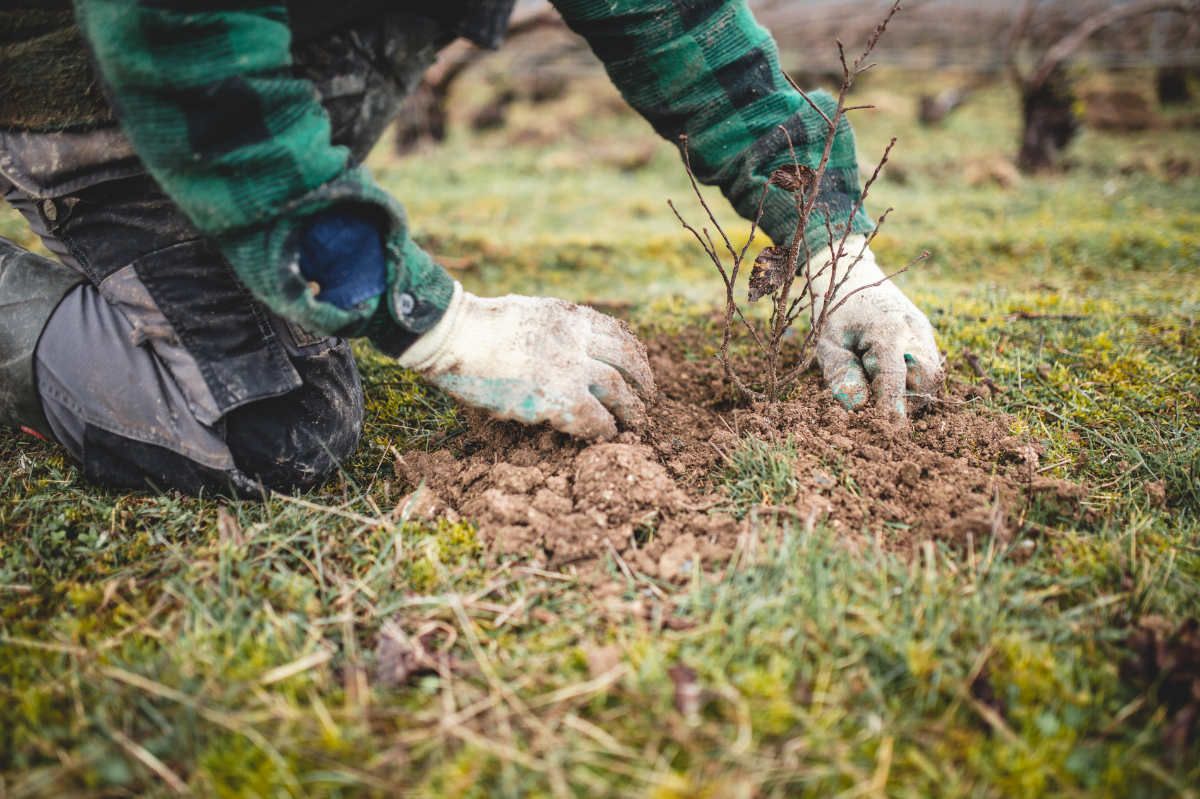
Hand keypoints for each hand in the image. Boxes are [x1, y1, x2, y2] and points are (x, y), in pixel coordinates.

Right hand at [398, 282, 654, 438]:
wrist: (454, 336)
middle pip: (627, 361)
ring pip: (619, 391)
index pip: (617, 334)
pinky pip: (596, 418)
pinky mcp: (558, 399)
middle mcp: (577, 339)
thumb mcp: (526, 312)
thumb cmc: (475, 327)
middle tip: (646, 397)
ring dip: (631, 409)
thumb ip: (551, 329)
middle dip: (642, 381)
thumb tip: (561, 348)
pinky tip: (607, 435)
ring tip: (636, 421)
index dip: (634, 354)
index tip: (639, 367)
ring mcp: (570, 369)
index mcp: (568, 316)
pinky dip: (606, 428)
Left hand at [807, 236, 942, 418]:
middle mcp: (915, 330)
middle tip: (876, 395)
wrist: (854, 275)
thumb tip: (856, 406)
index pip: (895, 378)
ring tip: (878, 378)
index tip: (888, 430)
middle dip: (906, 398)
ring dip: (911, 390)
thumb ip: (839, 373)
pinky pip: (930, 367)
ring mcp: (925, 332)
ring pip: (932, 376)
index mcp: (887, 330)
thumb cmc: (836, 312)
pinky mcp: (927, 336)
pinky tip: (887, 370)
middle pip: (926, 380)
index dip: (892, 407)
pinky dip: (913, 379)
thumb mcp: (828, 342)